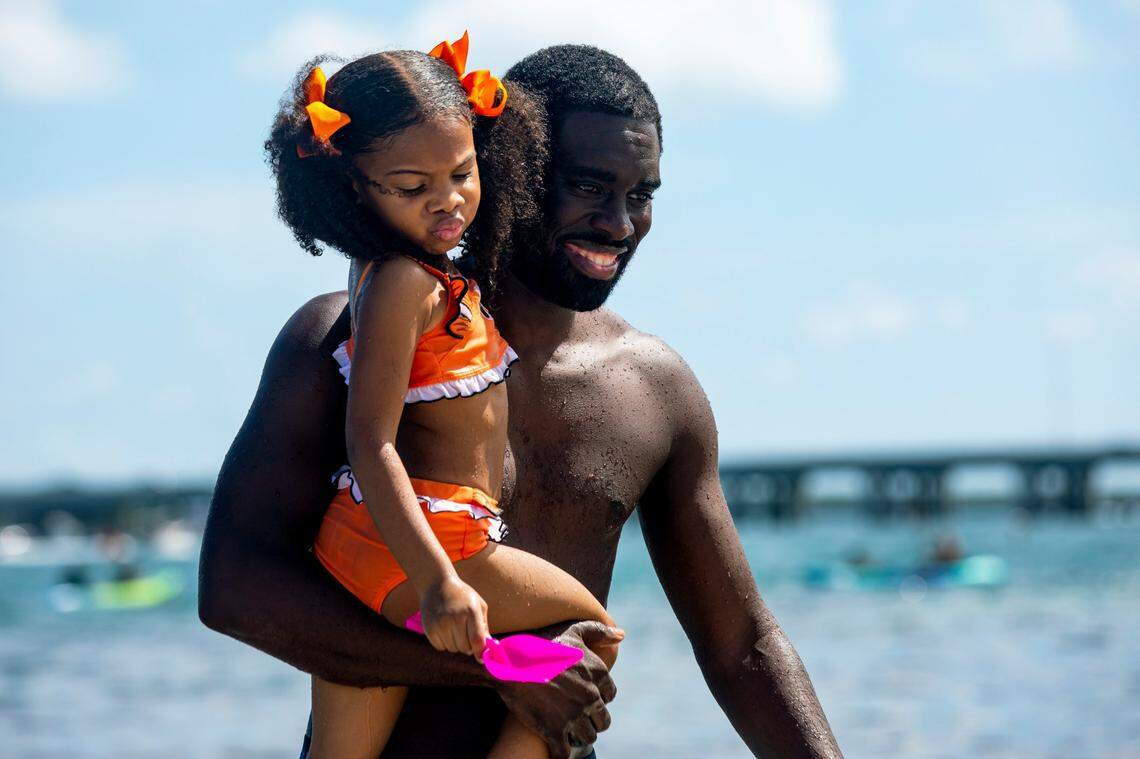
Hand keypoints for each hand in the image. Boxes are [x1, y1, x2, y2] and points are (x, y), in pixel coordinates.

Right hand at [418, 575, 489, 659]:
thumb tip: (487, 649)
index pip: (477, 639)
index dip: (480, 652)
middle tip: (465, 633)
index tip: (481, 658)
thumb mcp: (478, 605)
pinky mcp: (429, 629)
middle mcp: (455, 618)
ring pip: (453, 649)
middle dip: (468, 645)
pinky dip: (444, 643)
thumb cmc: (462, 596)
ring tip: (454, 628)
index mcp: (470, 611)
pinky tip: (444, 629)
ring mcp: (440, 624)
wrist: (436, 585)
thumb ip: (484, 627)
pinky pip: (440, 648)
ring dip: (456, 644)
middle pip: (465, 648)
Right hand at [495, 620, 623, 758]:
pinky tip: (555, 747)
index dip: (598, 696)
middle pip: (602, 720)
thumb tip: (622, 635)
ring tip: (567, 730)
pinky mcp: (555, 731)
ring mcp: (574, 715)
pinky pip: (565, 753)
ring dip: (578, 735)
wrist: (509, 663)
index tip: (584, 696)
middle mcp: (591, 696)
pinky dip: (561, 753)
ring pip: (588, 737)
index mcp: (599, 673)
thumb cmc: (540, 643)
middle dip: (591, 719)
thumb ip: (600, 631)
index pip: (610, 695)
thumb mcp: (573, 630)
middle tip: (576, 716)